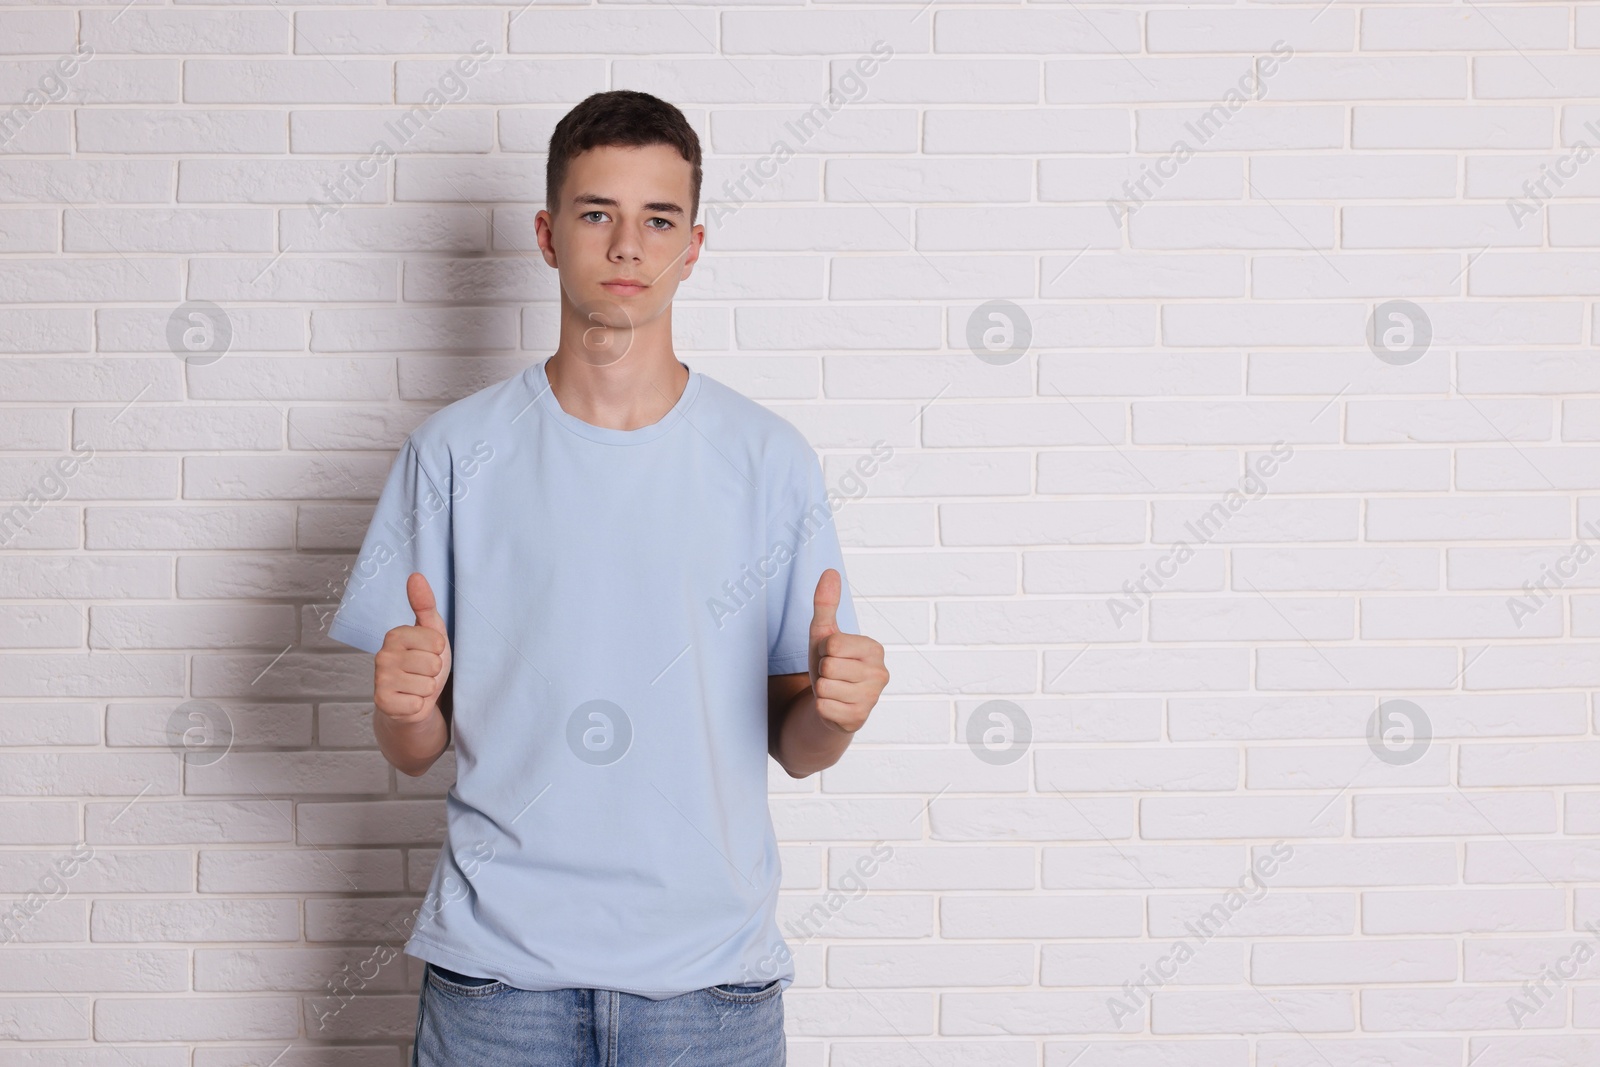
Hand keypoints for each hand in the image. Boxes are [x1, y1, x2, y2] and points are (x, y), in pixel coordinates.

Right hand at [375, 572, 451, 725]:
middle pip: (433, 664)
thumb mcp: (432, 633)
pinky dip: (418, 706)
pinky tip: (410, 701)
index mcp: (395, 635)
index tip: (429, 654)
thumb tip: (415, 576)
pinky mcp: (383, 703)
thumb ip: (425, 605)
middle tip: (423, 674)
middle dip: (434, 672)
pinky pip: (417, 704)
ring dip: (427, 689)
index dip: (440, 652)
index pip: (437, 642)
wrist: (413, 702)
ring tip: (417, 687)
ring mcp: (380, 680)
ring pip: (427, 684)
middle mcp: (382, 655)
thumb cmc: (424, 663)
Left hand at [807, 568, 887, 733]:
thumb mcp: (824, 634)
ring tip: (833, 689)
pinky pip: (823, 707)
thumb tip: (830, 571)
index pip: (833, 644)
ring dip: (821, 689)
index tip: (832, 656)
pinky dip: (821, 707)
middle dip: (822, 671)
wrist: (831, 703)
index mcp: (874, 649)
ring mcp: (872, 698)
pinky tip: (833, 705)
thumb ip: (826, 603)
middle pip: (828, 666)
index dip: (823, 650)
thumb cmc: (830, 664)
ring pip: (825, 688)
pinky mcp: (859, 719)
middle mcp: (880, 673)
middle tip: (831, 675)